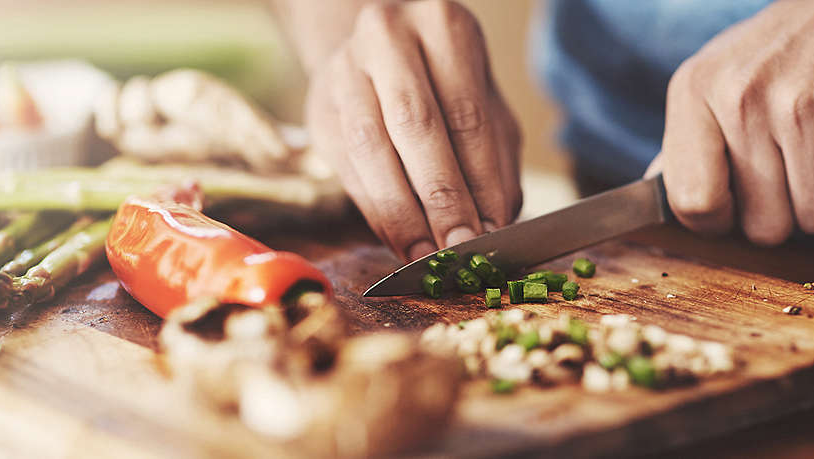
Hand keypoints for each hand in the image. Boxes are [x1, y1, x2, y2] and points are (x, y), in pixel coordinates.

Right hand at [305, 0, 521, 260]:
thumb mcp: (486, 108)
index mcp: (442, 26)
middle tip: (459, 247)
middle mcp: (387, 37)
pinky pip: (347, 168)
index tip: (492, 231)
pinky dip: (376, 212)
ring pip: (371, 149)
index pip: (467, 114)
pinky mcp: (318, 109)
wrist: (380, 54)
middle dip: (441, 197)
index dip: (479, 180)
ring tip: (427, 254)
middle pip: (416, 126)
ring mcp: (345, 70)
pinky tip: (400, 241)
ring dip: (401, 212)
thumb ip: (494, 162)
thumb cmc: (447, 86)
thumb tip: (493, 226)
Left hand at [646, 0, 813, 243]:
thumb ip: (684, 142)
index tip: (735, 208)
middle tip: (792, 167)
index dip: (717, 222)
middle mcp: (739, 98)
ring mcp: (797, 106)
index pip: (691, 203)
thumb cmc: (784, 48)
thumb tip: (653, 192)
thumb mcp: (715, 78)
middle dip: (783, 213)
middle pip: (762, 226)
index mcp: (694, 91)